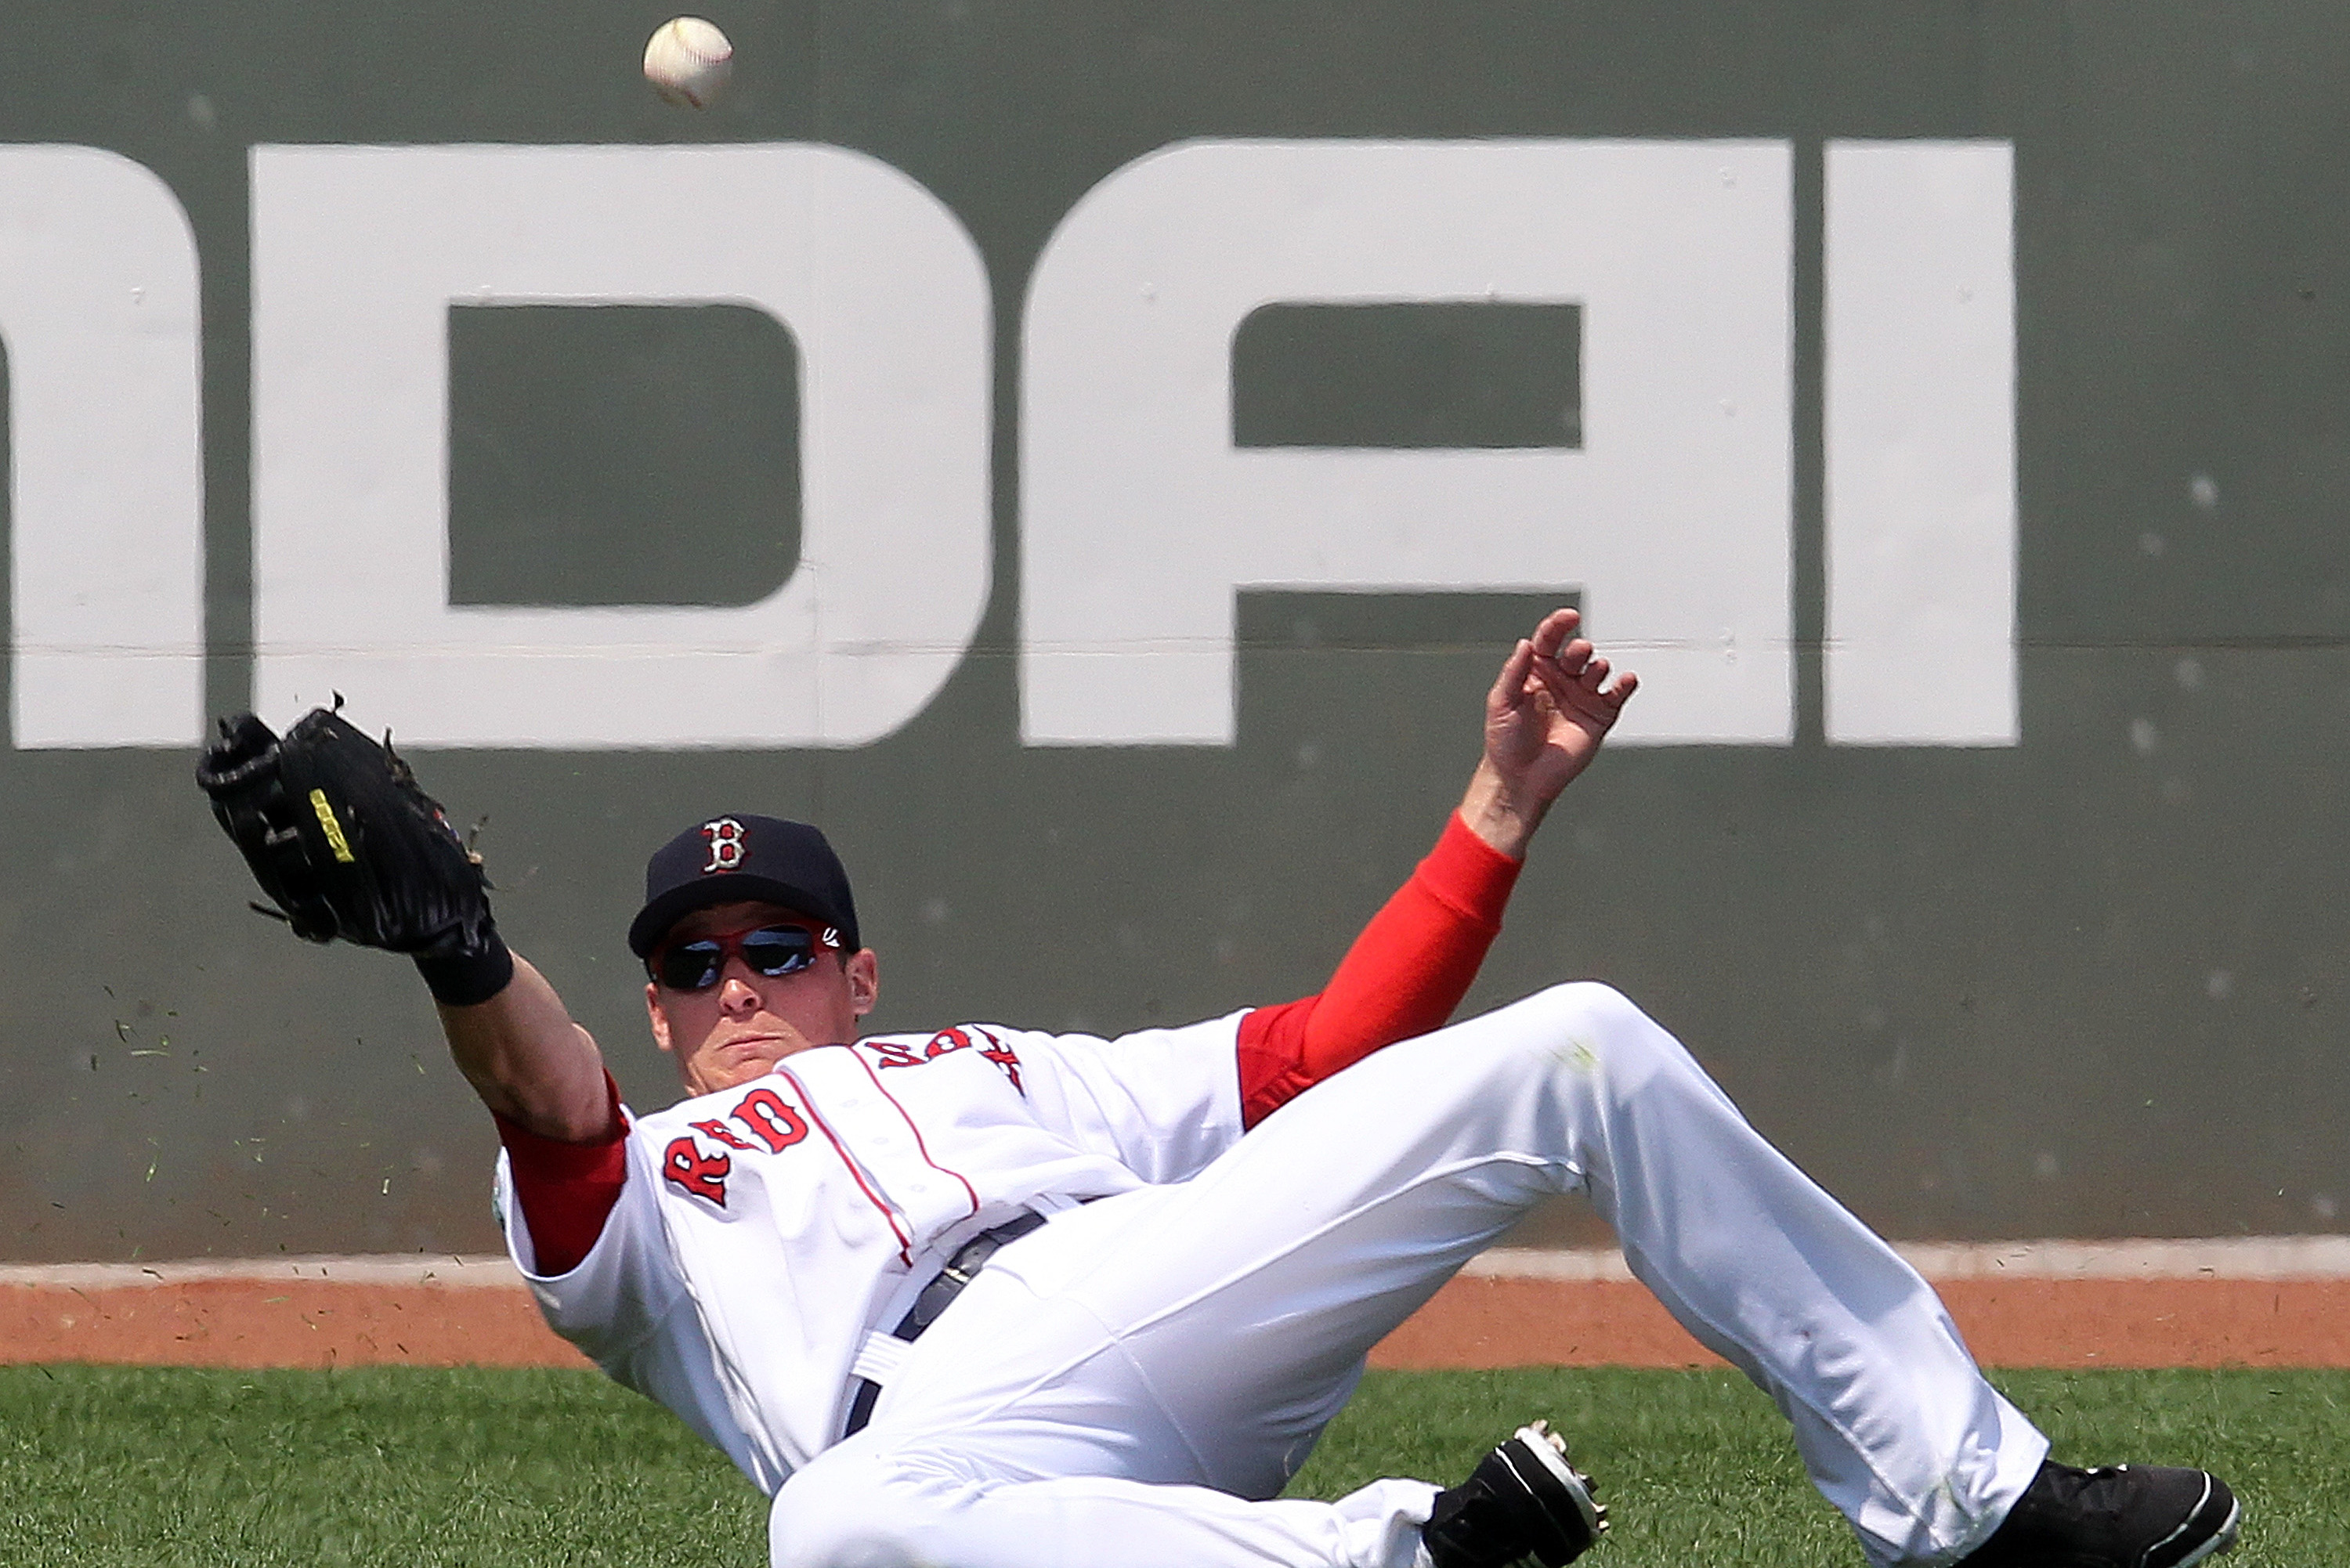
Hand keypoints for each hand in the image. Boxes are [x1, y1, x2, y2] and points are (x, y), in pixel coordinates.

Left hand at [1457, 607, 1636, 858]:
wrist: (1521, 778)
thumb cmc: (1506, 741)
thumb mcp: (1502, 701)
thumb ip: (1515, 671)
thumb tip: (1526, 643)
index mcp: (1536, 672)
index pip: (1549, 640)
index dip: (1559, 625)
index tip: (1570, 616)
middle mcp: (1561, 680)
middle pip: (1576, 652)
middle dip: (1579, 649)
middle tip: (1579, 654)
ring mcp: (1581, 697)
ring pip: (1597, 669)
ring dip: (1598, 665)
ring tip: (1595, 671)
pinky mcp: (1599, 716)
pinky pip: (1616, 695)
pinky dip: (1624, 685)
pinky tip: (1626, 680)